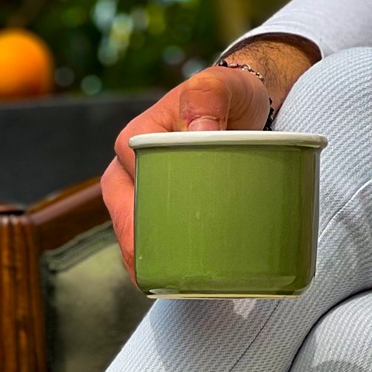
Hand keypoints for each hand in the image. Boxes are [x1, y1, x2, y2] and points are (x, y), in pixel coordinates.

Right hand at [102, 66, 269, 273]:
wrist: (246, 106)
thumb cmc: (230, 95)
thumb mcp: (222, 86)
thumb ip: (208, 97)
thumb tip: (198, 133)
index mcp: (134, 142)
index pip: (125, 190)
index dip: (134, 224)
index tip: (156, 245)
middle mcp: (131, 170)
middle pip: (124, 220)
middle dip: (136, 253)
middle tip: (160, 277)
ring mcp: (145, 191)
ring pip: (135, 233)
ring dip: (146, 261)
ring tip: (165, 286)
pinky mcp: (163, 206)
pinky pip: (152, 235)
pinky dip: (160, 258)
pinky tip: (172, 280)